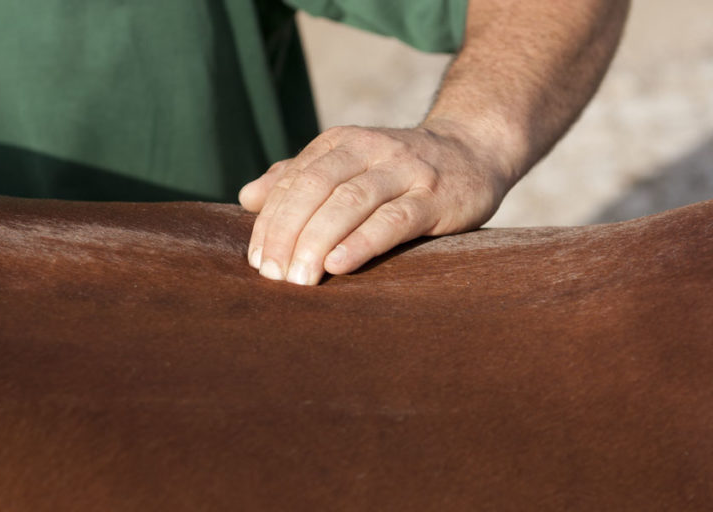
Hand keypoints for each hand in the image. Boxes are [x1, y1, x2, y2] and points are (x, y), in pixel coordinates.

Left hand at [238, 120, 511, 284]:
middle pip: (316, 188)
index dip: (271, 221)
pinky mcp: (435, 198)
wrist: (473, 152)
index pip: (294, 180)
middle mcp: (370, 150)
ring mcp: (405, 172)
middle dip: (287, 233)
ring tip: (298, 279)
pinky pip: (394, 219)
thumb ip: (298, 177)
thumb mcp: (347, 163)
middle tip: (273, 276)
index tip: (257, 261)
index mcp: (341, 143)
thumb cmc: (398, 170)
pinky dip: (362, 242)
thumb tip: (247, 198)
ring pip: (351, 202)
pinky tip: (339, 264)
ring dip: (317, 241)